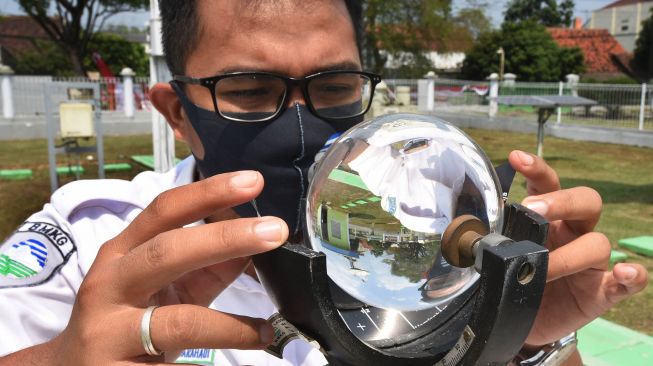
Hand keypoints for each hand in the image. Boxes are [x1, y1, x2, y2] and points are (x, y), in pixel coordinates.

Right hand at [4, 171, 286, 364]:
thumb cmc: (125, 320)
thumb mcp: (161, 286)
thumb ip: (205, 267)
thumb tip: (256, 244)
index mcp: (122, 255)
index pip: (163, 212)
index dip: (208, 193)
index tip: (253, 181)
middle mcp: (109, 287)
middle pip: (167, 253)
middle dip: (225, 238)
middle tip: (276, 231)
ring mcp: (109, 334)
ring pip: (179, 323)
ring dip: (231, 327)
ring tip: (266, 331)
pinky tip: (236, 360)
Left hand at [508, 151, 647, 345]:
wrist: (523, 321)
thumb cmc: (514, 282)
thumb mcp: (501, 258)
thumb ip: (495, 242)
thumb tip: (470, 235)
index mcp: (547, 219)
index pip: (548, 185)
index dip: (537, 169)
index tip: (517, 157)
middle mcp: (572, 233)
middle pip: (585, 201)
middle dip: (561, 201)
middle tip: (533, 208)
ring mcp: (590, 263)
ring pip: (598, 243)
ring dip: (569, 256)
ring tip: (544, 270)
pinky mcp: (601, 292)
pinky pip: (625, 283)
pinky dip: (631, 276)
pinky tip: (624, 271)